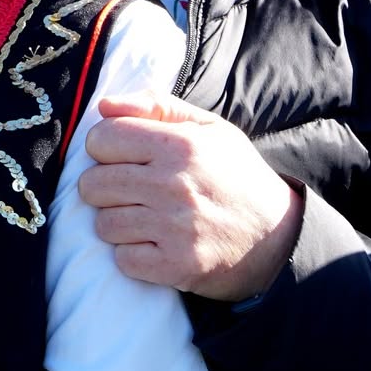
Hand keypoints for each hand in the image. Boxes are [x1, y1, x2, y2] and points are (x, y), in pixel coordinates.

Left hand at [79, 94, 303, 300]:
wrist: (277, 236)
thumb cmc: (236, 175)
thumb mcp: (208, 128)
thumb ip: (157, 107)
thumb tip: (104, 106)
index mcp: (179, 144)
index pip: (101, 139)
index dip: (104, 147)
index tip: (121, 157)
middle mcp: (173, 184)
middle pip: (93, 183)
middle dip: (103, 186)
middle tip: (130, 191)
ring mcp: (173, 228)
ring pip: (103, 224)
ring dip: (117, 222)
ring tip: (144, 218)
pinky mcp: (175, 265)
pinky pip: (123, 260)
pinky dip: (133, 255)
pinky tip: (155, 243)